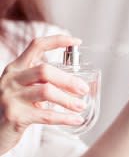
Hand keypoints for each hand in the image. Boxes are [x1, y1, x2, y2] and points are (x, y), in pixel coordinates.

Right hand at [0, 35, 88, 153]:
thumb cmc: (15, 107)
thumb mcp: (24, 89)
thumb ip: (42, 82)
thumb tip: (76, 84)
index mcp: (16, 68)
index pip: (37, 45)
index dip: (57, 41)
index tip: (77, 41)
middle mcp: (11, 79)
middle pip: (45, 70)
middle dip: (68, 80)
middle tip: (84, 89)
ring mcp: (10, 97)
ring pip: (46, 92)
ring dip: (68, 100)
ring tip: (81, 106)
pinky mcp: (15, 116)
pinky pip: (46, 115)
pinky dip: (65, 118)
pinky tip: (76, 119)